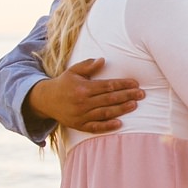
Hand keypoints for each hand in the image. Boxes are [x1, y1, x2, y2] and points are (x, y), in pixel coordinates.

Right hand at [25, 57, 142, 133]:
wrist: (46, 100)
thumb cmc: (63, 83)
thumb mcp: (73, 71)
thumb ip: (88, 66)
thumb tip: (103, 60)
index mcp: (83, 88)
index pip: (107, 86)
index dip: (123, 84)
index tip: (135, 83)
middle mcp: (82, 102)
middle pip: (109, 99)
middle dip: (127, 96)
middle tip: (142, 94)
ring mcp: (81, 115)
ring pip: (105, 112)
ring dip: (121, 109)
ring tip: (135, 105)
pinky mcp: (79, 125)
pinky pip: (95, 127)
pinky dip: (107, 126)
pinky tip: (120, 123)